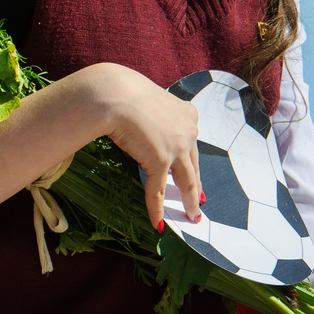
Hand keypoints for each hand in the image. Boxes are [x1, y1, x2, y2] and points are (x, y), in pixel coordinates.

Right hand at [85, 64, 201, 229]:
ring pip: (187, 181)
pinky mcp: (160, 160)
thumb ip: (151, 113)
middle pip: (194, 164)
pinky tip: (158, 223)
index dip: (191, 160)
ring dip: (189, 201)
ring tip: (192, 216)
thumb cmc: (123, 90)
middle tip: (199, 200)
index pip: (191, 142)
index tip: (194, 172)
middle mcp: (187, 131)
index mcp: (187, 113)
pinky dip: (157, 208)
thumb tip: (137, 119)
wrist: (113, 93)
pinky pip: (158, 190)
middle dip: (196, 185)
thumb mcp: (146, 99)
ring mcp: (176, 148)